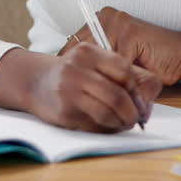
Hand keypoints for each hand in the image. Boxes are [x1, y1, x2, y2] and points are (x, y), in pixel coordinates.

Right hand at [28, 43, 161, 132]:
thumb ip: (119, 74)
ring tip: (124, 123)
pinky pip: (94, 125)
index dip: (137, 90)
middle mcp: (76, 69)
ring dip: (121, 123)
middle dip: (132, 111)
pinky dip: (107, 128)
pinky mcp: (64, 112)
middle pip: (117, 95)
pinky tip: (107, 125)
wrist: (35, 81)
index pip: (124, 71)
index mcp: (88, 52)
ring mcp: (68, 91)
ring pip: (107, 113)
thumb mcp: (92, 62)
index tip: (140, 101)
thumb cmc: (72, 72)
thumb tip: (144, 102)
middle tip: (135, 118)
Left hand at [60, 7, 180, 84]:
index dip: (73, 67)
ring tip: (110, 89)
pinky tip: (125, 86)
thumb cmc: (153, 59)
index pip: (74, 45)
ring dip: (104, 78)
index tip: (75, 84)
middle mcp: (107, 16)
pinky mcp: (130, 32)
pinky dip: (119, 78)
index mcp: (101, 20)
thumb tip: (73, 74)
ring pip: (98, 59)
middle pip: (82, 52)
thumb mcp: (119, 59)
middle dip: (87, 74)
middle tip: (92, 90)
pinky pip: (116, 63)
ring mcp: (118, 22)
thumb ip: (99, 61)